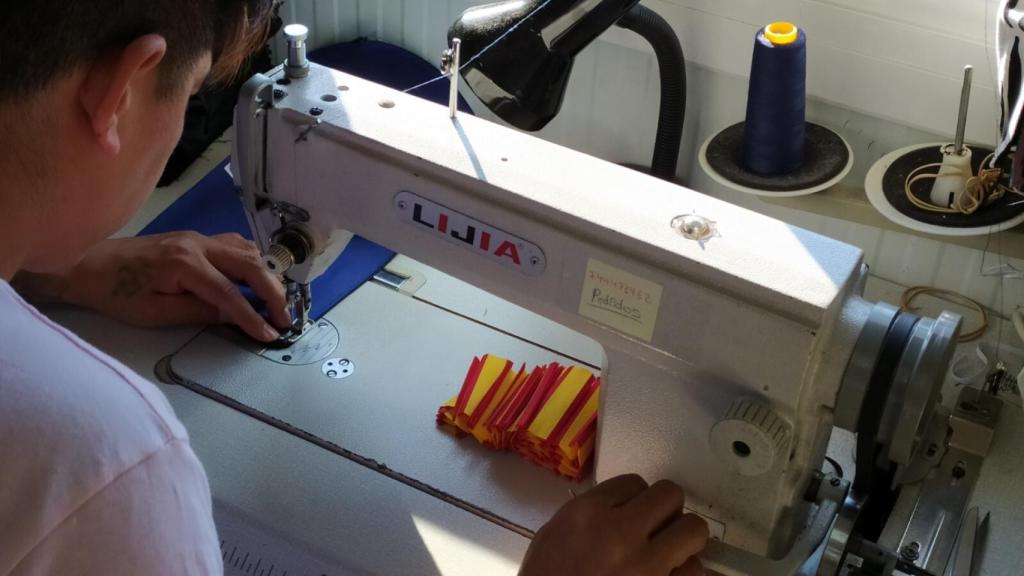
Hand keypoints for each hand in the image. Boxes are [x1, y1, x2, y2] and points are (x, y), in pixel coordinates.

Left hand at [17, 232, 291, 341]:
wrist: (87, 263)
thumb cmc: (115, 294)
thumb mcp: (155, 314)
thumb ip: (198, 312)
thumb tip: (234, 316)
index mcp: (184, 264)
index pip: (230, 294)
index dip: (253, 317)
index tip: (271, 335)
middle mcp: (198, 244)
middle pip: (251, 265)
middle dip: (273, 292)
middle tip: (286, 318)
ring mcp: (198, 237)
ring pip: (248, 249)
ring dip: (268, 274)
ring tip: (278, 300)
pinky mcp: (196, 239)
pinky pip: (235, 245)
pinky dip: (253, 262)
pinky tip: (258, 278)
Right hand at [520, 475, 707, 575]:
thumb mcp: (553, 535)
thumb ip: (591, 514)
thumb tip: (625, 506)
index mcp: (588, 514)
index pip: (634, 483)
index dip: (635, 499)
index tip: (629, 514)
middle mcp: (622, 533)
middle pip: (670, 496)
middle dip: (666, 511)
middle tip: (657, 528)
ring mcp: (648, 566)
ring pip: (693, 532)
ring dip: (682, 543)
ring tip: (667, 556)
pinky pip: (694, 571)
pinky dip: (684, 573)